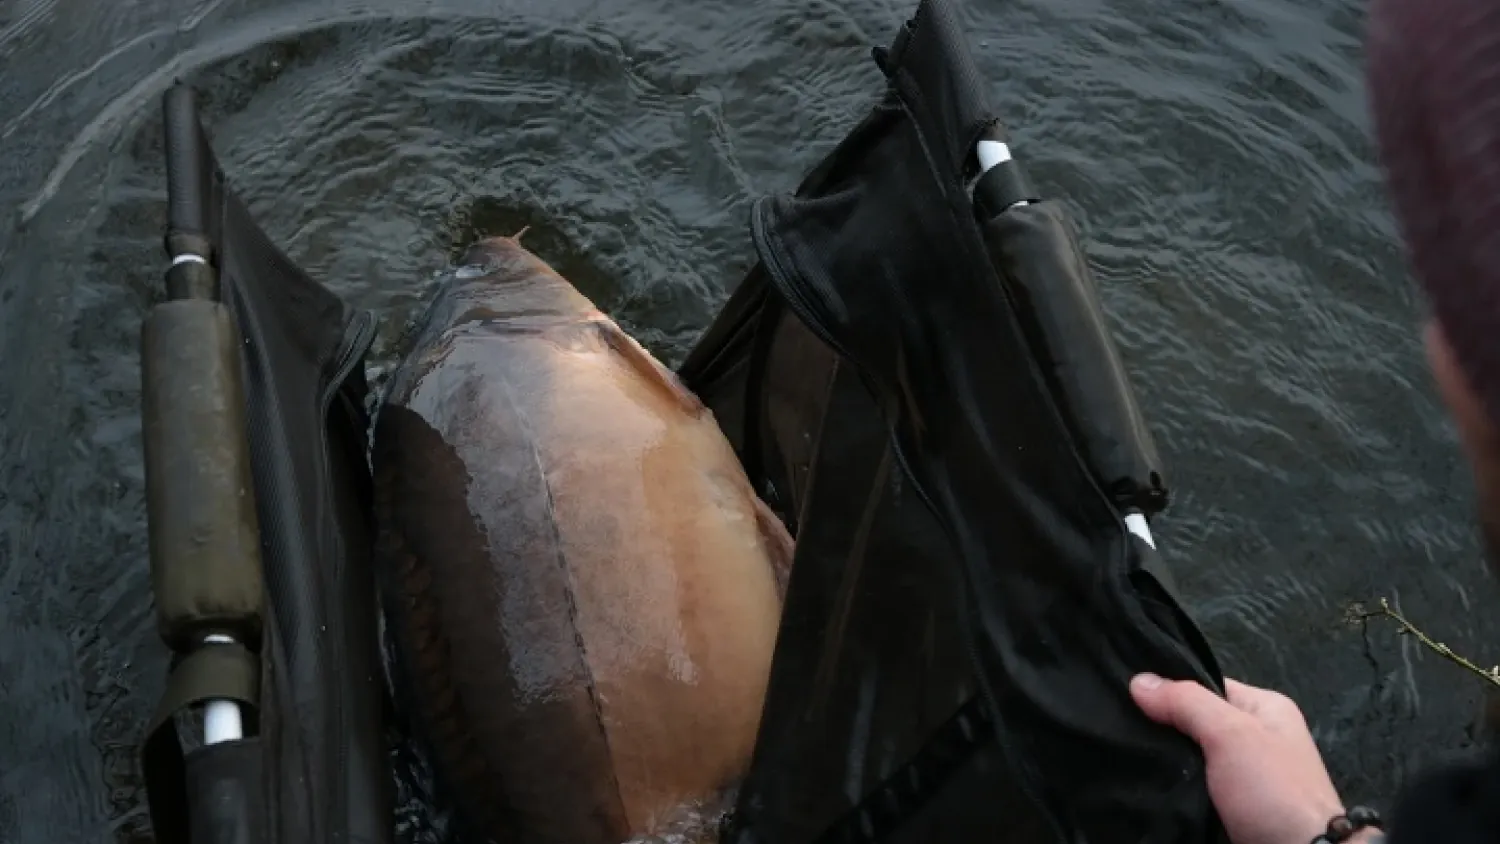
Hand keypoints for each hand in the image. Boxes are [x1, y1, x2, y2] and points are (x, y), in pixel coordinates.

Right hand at [1130, 673, 1349, 843]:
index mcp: (1264, 709)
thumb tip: (1138, 680)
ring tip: (1121, 756)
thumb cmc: (1271, 788)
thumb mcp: (1231, 734)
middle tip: (1117, 727)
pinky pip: (1189, 789)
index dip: (1168, 688)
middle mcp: (1253, 738)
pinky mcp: (1226, 808)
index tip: (1125, 694)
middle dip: (1159, 728)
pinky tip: (1141, 784)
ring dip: (1161, 762)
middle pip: (1192, 723)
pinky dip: (1168, 789)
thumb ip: (1186, 703)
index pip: (1205, 685)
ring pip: (1187, 759)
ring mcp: (1239, 777)